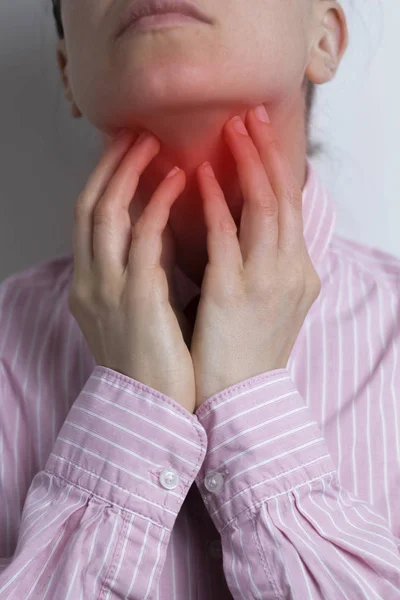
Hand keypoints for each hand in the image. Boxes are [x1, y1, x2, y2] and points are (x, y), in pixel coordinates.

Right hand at [68, 130, 195, 413]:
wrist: (152, 409)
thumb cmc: (152, 358)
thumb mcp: (138, 308)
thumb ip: (145, 268)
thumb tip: (166, 227)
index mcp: (91, 284)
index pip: (89, 219)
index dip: (104, 180)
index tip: (125, 151)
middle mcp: (91, 280)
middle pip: (89, 206)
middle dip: (109, 166)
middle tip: (133, 132)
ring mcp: (108, 288)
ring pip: (107, 213)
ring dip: (128, 172)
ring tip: (152, 142)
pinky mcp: (137, 297)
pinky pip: (144, 237)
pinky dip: (156, 203)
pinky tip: (176, 179)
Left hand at [190, 106, 321, 409]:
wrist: (241, 401)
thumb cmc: (245, 350)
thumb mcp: (267, 302)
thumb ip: (262, 262)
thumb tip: (245, 227)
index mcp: (298, 271)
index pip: (290, 207)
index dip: (277, 167)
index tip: (260, 134)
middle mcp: (291, 270)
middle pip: (283, 197)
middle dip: (268, 152)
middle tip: (250, 113)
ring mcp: (267, 281)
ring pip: (264, 207)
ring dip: (246, 164)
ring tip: (229, 129)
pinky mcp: (236, 294)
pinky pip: (227, 236)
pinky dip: (215, 203)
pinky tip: (198, 176)